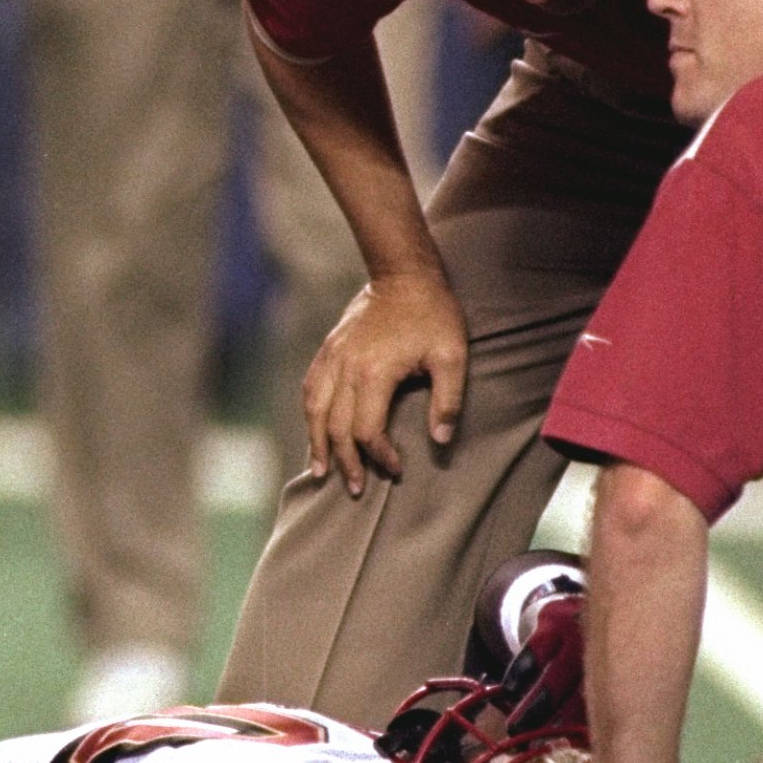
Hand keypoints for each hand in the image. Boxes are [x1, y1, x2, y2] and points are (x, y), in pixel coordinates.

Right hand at [302, 271, 467, 494]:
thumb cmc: (433, 314)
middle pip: (336, 428)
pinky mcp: (328, 349)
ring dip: (317, 444)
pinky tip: (315, 430)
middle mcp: (346, 368)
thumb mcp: (452, 356)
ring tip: (322, 469)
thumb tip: (440, 440)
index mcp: (374, 372)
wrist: (404, 274)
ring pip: (315, 410)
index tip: (396, 468)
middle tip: (355, 488)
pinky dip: (311, 414)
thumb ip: (448, 400)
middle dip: (346, 462)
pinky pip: (311, 388)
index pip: (367, 430)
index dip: (379, 455)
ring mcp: (332, 357)